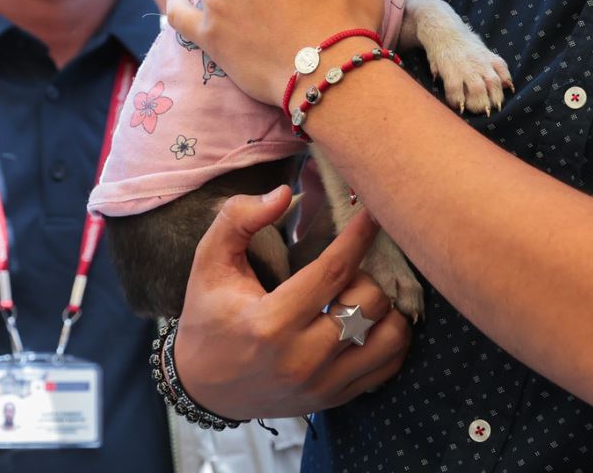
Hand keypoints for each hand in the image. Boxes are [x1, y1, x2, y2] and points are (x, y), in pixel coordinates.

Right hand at [172, 186, 412, 419]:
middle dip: (366, 274)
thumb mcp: (210, 262)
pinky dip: (390, 339)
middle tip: (349, 268)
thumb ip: (239, 219)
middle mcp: (301, 359)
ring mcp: (321, 384)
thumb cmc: (209, 316)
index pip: (334, 271)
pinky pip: (388, 367)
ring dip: (384, 309)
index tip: (373, 213)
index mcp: (270, 322)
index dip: (359, 236)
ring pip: (390, 337)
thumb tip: (284, 193)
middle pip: (369, 303)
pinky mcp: (333, 399)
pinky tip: (370, 323)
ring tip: (361, 296)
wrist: (202, 387)